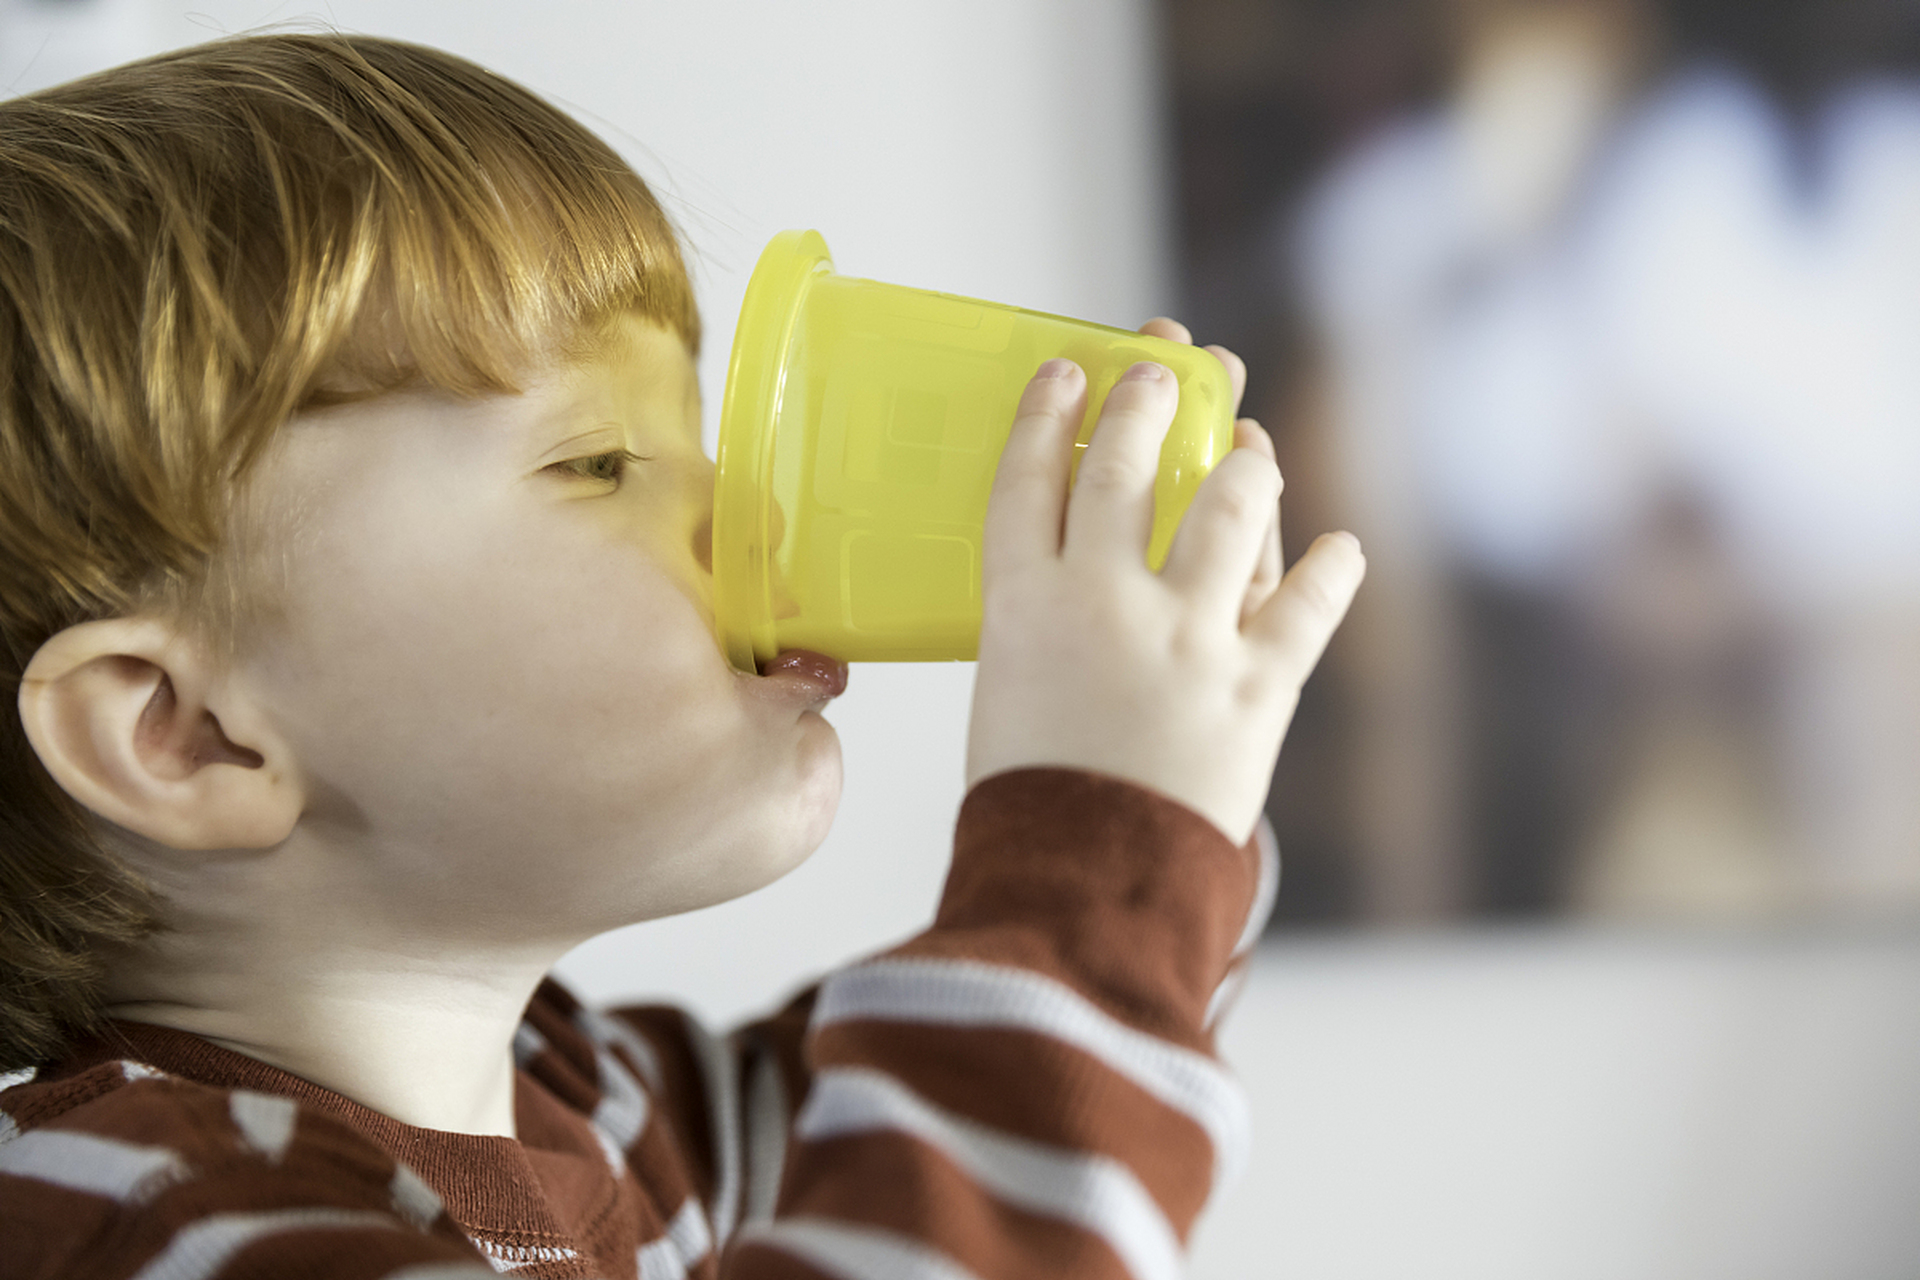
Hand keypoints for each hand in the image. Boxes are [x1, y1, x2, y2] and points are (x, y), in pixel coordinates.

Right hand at [964, 324, 1365, 844]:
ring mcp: (1188, 637)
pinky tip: (1344, 547)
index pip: (1028, 481)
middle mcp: (1105, 601)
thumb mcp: (1007, 699)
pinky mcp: (1258, 685)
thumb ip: (1043, 631)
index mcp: (1022, 607)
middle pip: (1123, 469)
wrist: (1086, 891)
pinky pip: (1309, 608)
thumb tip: (1090, 583)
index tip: (1067, 373)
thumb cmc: (1032, 808)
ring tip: (1254, 442)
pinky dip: (1332, 573)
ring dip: (1247, 464)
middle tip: (1160, 367)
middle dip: (1146, 402)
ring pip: (1228, 510)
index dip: (1047, 417)